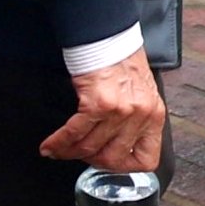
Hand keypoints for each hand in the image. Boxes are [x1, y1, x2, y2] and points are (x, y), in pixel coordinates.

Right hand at [39, 46, 163, 170]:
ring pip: (90, 148)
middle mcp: (141, 116)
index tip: (107, 163)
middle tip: (78, 155)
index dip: (123, 167)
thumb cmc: (123, 64)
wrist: (109, 38)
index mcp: (155, 116)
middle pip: (112, 158)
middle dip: (90, 161)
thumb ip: (135, 122)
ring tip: (58, 151)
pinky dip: (59, 142)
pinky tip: (50, 146)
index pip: (147, 160)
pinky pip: (75, 133)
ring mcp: (120, 111)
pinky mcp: (98, 104)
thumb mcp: (142, 96)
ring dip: (70, 152)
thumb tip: (115, 147)